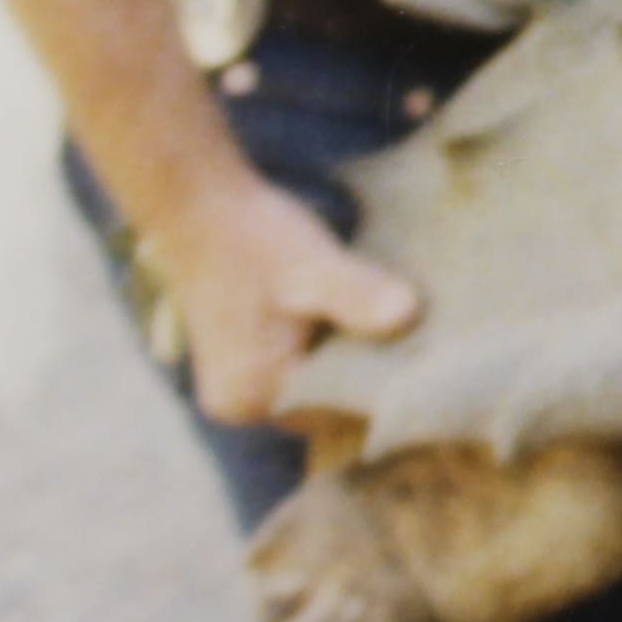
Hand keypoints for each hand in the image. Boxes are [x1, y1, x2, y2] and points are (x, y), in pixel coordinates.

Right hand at [149, 169, 422, 426]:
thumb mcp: (313, 265)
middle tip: (413, 338)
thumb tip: (408, 315)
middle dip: (363, 373)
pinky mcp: (239, 364)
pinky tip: (344, 316)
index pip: (341, 415)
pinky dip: (321, 349)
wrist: (197, 206)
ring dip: (342, 359)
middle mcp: (241, 406)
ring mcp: (235, 387)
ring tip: (381, 322)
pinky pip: (294, 370)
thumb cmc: (253, 237)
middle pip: (325, 405)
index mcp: (256, 397)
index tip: (424, 358)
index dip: (383, 387)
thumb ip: (358, 296)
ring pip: (311, 385)